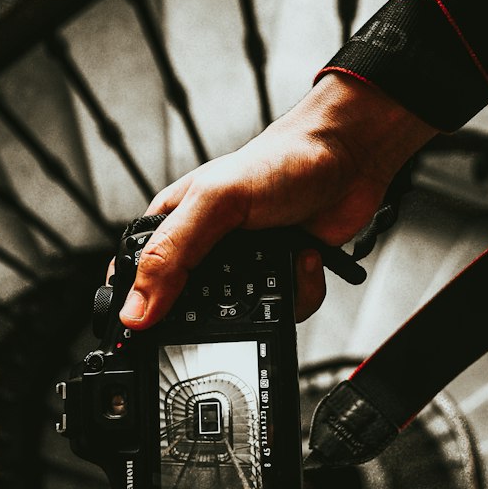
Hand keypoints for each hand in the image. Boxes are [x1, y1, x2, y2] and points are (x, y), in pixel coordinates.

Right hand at [116, 72, 435, 328]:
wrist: (350, 155)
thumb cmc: (282, 159)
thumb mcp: (214, 203)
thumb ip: (171, 255)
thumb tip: (137, 310)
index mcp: (175, 225)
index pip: (137, 277)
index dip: (139, 308)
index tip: (147, 334)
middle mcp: (206, 248)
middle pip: (192, 311)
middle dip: (222, 309)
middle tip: (241, 291)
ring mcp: (246, 264)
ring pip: (242, 316)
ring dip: (270, 298)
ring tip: (283, 260)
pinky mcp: (281, 275)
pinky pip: (284, 310)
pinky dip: (301, 291)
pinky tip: (304, 258)